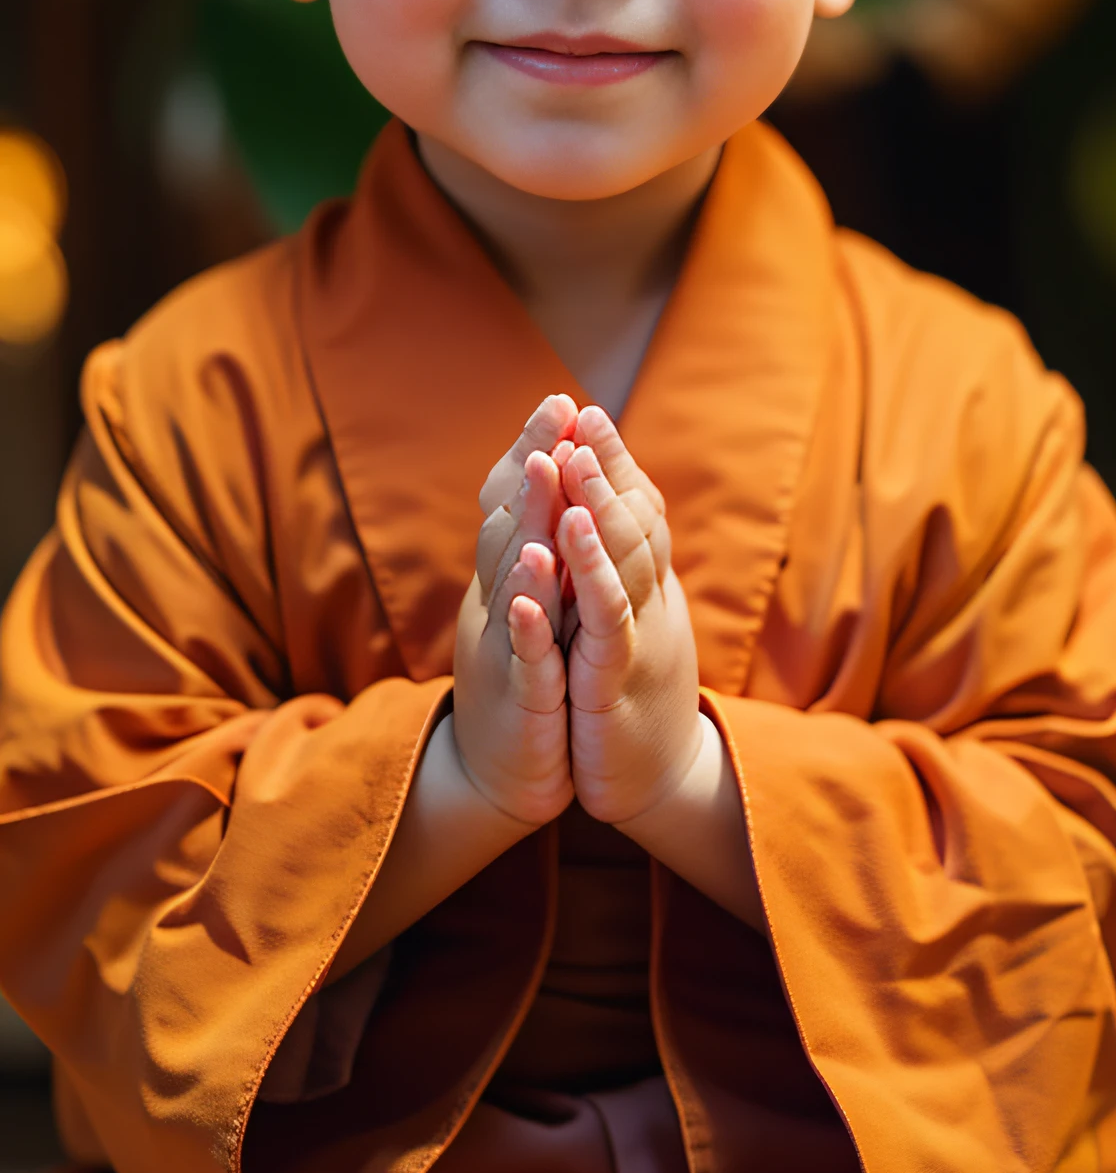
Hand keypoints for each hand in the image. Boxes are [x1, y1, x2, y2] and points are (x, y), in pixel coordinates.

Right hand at [452, 396, 578, 824]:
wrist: (502, 774)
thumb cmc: (527, 680)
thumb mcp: (536, 606)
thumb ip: (539, 546)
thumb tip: (556, 480)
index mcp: (507, 578)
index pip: (516, 501)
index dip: (534, 450)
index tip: (561, 398)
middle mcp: (497, 601)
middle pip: (512, 523)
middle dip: (535, 466)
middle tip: (554, 412)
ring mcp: (503, 649)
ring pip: (514, 580)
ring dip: (528, 527)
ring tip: (543, 477)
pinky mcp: (519, 699)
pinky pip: (522, 656)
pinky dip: (525, 623)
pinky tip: (532, 595)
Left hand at [556, 407, 701, 825]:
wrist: (652, 780)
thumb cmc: (628, 688)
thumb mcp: (624, 616)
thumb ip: (620, 560)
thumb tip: (607, 497)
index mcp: (644, 584)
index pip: (635, 506)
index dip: (611, 459)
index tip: (584, 408)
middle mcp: (648, 602)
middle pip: (634, 520)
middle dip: (606, 466)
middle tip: (583, 415)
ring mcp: (635, 641)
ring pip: (621, 565)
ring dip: (595, 510)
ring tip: (572, 461)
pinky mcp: (614, 684)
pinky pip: (601, 629)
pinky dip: (582, 586)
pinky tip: (553, 553)